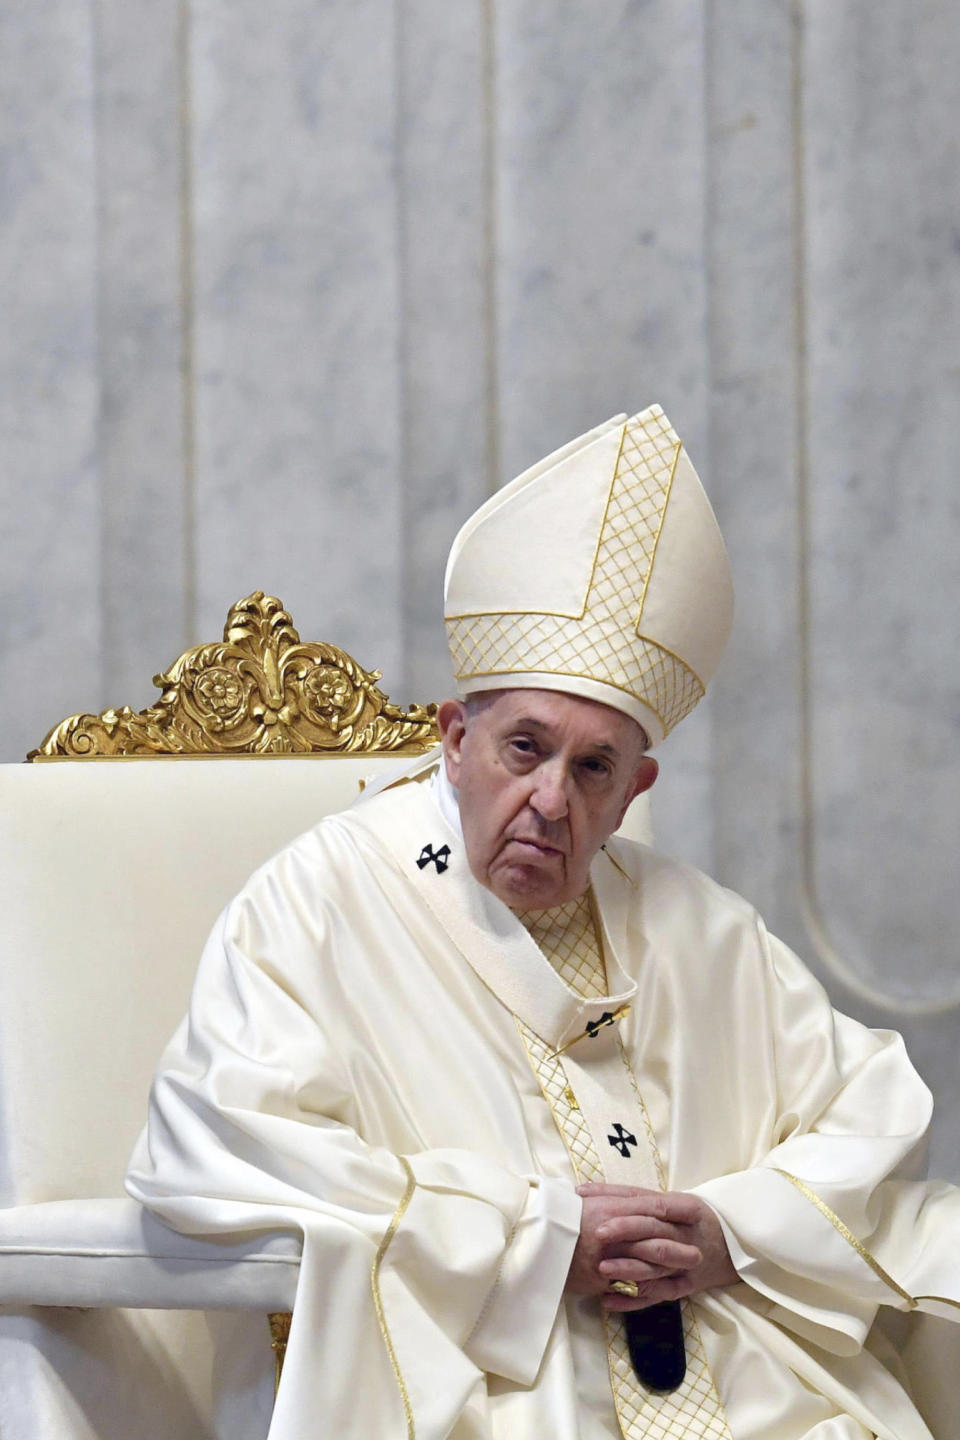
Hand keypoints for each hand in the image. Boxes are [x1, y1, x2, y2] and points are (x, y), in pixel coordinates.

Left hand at [567, 1184, 737, 1310]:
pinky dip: (634, 1300)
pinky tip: (610, 1300)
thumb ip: (634, 1197)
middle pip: (656, 1233)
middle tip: (597, 1235)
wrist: (733, 1246)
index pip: (655, 1205)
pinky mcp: (687, 1287)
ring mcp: (689, 1264)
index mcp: (687, 1208)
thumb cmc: (690, 1219)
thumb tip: (586, 1192)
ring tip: (601, 1270)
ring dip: (628, 1269)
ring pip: (658, 1267)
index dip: (628, 1208)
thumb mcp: (672, 1201)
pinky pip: (659, 1295)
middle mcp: (689, 1236)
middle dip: (626, 1232)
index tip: (600, 1210)